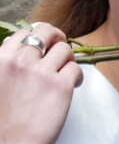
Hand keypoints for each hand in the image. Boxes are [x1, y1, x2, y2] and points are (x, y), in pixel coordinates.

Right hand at [0, 23, 82, 143]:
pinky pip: (77, 68)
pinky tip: (72, 84)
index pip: (23, 33)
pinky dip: (77, 76)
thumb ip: (8, 64)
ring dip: (68, 59)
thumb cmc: (2, 120)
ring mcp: (42, 73)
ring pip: (65, 49)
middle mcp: (21, 62)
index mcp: (0, 60)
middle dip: (56, 36)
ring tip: (64, 71)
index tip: (43, 44)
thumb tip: (24, 49)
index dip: (37, 37)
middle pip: (47, 31)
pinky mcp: (61, 86)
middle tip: (59, 45)